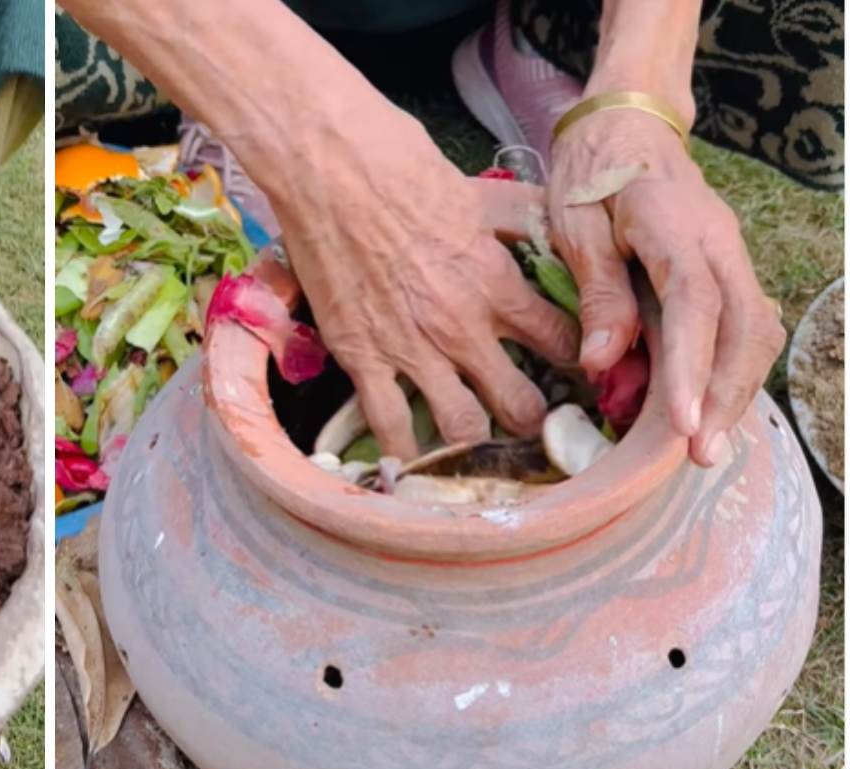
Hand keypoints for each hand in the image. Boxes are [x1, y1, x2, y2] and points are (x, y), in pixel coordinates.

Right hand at [268, 110, 578, 457]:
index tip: (580, 373)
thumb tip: (554, 230)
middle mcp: (463, 329)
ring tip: (478, 444)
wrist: (330, 172)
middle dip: (535, 420)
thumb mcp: (479, 193)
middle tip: (534, 425)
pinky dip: (404, 449)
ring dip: (476, 441)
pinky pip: (389, 424)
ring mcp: (411, 350)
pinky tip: (412, 459)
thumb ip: (520, 224)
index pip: (561, 342)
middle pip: (520, 403)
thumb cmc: (401, 167)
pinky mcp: (361, 358)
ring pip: (461, 425)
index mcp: (498, 284)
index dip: (578, 363)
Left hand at [548, 110, 783, 466]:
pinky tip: (711, 406)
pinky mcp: (728, 268)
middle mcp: (719, 243)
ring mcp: (731, 254)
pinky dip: (735, 368)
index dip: (692, 367)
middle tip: (701, 453)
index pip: (695, 305)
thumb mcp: (574, 224)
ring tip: (706, 444)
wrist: (626, 124)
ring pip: (755, 329)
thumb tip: (600, 362)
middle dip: (726, 394)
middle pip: (745, 326)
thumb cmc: (591, 172)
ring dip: (736, 388)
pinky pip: (746, 324)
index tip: (682, 421)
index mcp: (675, 227)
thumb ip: (595, 290)